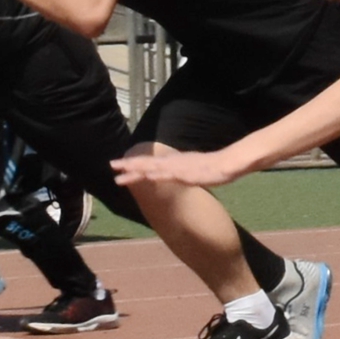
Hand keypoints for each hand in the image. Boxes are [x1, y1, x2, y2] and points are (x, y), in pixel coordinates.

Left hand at [111, 146, 240, 190]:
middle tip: (111, 165)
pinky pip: (169, 175)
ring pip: (154, 168)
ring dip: (137, 170)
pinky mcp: (187, 174)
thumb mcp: (192, 170)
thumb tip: (173, 174)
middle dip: (129, 164)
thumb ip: (181, 172)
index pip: (150, 162)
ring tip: (121, 172)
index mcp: (173, 161)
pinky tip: (147, 177)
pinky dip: (157, 176)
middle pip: (147, 163)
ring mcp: (179, 167)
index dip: (134, 163)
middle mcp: (173, 162)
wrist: (228, 163)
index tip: (119, 165)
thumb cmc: (213, 168)